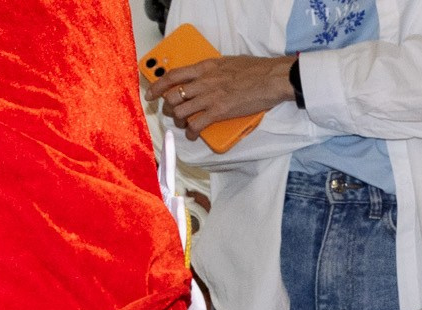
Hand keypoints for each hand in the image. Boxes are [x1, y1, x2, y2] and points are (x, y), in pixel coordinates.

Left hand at [154, 54, 295, 136]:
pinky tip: (193, 135)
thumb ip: (212, 70)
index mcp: (205, 67)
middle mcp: (203, 81)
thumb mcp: (227, 62)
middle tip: (172, 113)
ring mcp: (210, 97)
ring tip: (185, 124)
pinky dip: (191, 133)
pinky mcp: (219, 111)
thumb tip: (203, 76)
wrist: (271, 78)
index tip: (150, 94)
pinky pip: (197, 125)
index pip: (172, 76)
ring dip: (179, 121)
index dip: (157, 86)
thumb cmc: (255, 70)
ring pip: (181, 112)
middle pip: (173, 96)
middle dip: (168, 108)